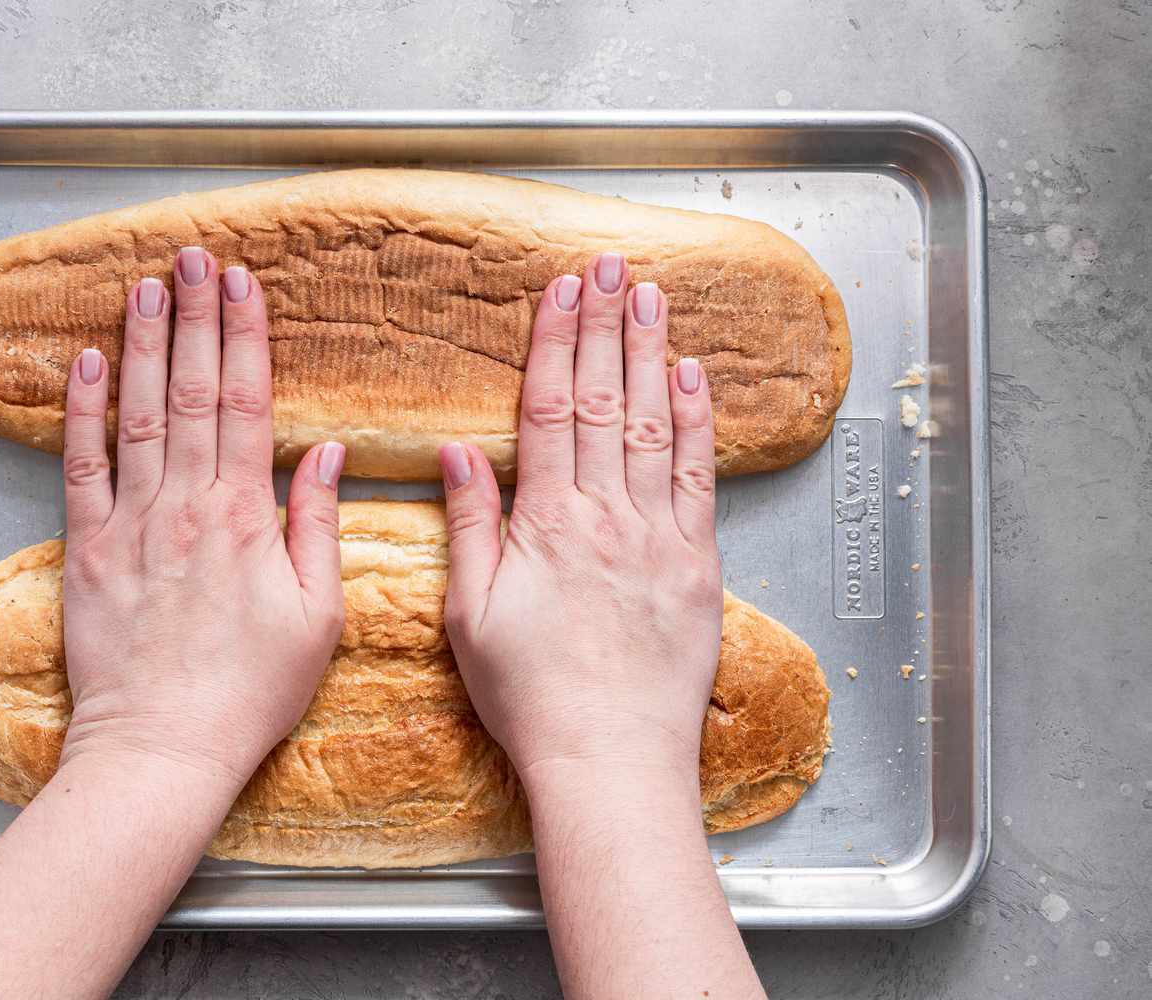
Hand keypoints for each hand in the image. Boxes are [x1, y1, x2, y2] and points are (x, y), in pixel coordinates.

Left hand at [56, 246, 346, 788]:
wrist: (164, 746)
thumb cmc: (250, 690)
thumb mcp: (317, 615)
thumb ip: (316, 526)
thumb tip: (323, 454)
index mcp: (245, 516)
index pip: (244, 404)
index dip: (244, 337)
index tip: (244, 285)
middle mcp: (185, 505)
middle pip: (188, 391)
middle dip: (193, 317)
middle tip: (192, 258)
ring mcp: (130, 523)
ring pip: (135, 414)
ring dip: (139, 345)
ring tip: (145, 286)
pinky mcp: (86, 550)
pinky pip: (80, 467)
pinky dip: (82, 412)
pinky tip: (86, 364)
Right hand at [437, 252, 721, 782]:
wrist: (609, 757)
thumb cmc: (530, 695)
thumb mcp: (471, 614)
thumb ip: (469, 526)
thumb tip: (456, 452)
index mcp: (546, 523)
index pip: (552, 409)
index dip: (556, 343)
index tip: (561, 291)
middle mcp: (606, 515)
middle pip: (607, 400)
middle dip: (607, 326)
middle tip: (611, 267)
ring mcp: (658, 536)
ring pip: (655, 424)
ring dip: (651, 354)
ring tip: (651, 297)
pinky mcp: (697, 564)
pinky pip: (700, 478)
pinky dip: (698, 422)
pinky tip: (694, 377)